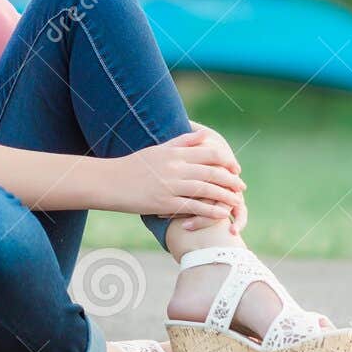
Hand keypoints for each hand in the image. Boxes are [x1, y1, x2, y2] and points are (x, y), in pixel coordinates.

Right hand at [108, 126, 246, 220]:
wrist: (110, 182)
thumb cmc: (134, 165)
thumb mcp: (158, 149)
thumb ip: (183, 142)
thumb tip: (204, 136)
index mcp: (175, 153)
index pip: (210, 153)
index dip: (227, 160)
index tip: (235, 167)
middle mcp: (175, 168)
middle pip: (213, 171)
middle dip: (231, 179)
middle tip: (241, 186)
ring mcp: (171, 186)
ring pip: (207, 190)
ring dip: (226, 196)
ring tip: (236, 201)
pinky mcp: (165, 204)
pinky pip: (194, 207)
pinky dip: (211, 211)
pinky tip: (221, 215)